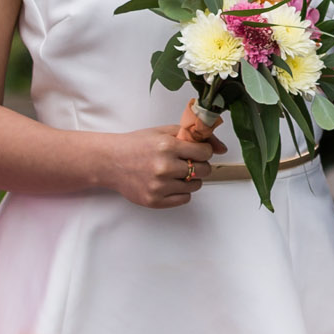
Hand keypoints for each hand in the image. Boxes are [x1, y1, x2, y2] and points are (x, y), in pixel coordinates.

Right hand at [100, 126, 215, 208]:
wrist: (111, 162)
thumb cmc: (137, 145)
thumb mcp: (164, 132)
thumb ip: (193, 136)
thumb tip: (221, 148)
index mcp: (167, 146)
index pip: (205, 152)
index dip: (204, 151)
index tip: (197, 151)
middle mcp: (164, 167)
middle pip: (203, 170)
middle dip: (200, 165)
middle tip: (187, 162)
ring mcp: (159, 186)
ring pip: (196, 186)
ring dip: (191, 179)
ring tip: (176, 172)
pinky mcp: (155, 201)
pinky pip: (184, 199)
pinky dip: (181, 191)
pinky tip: (170, 183)